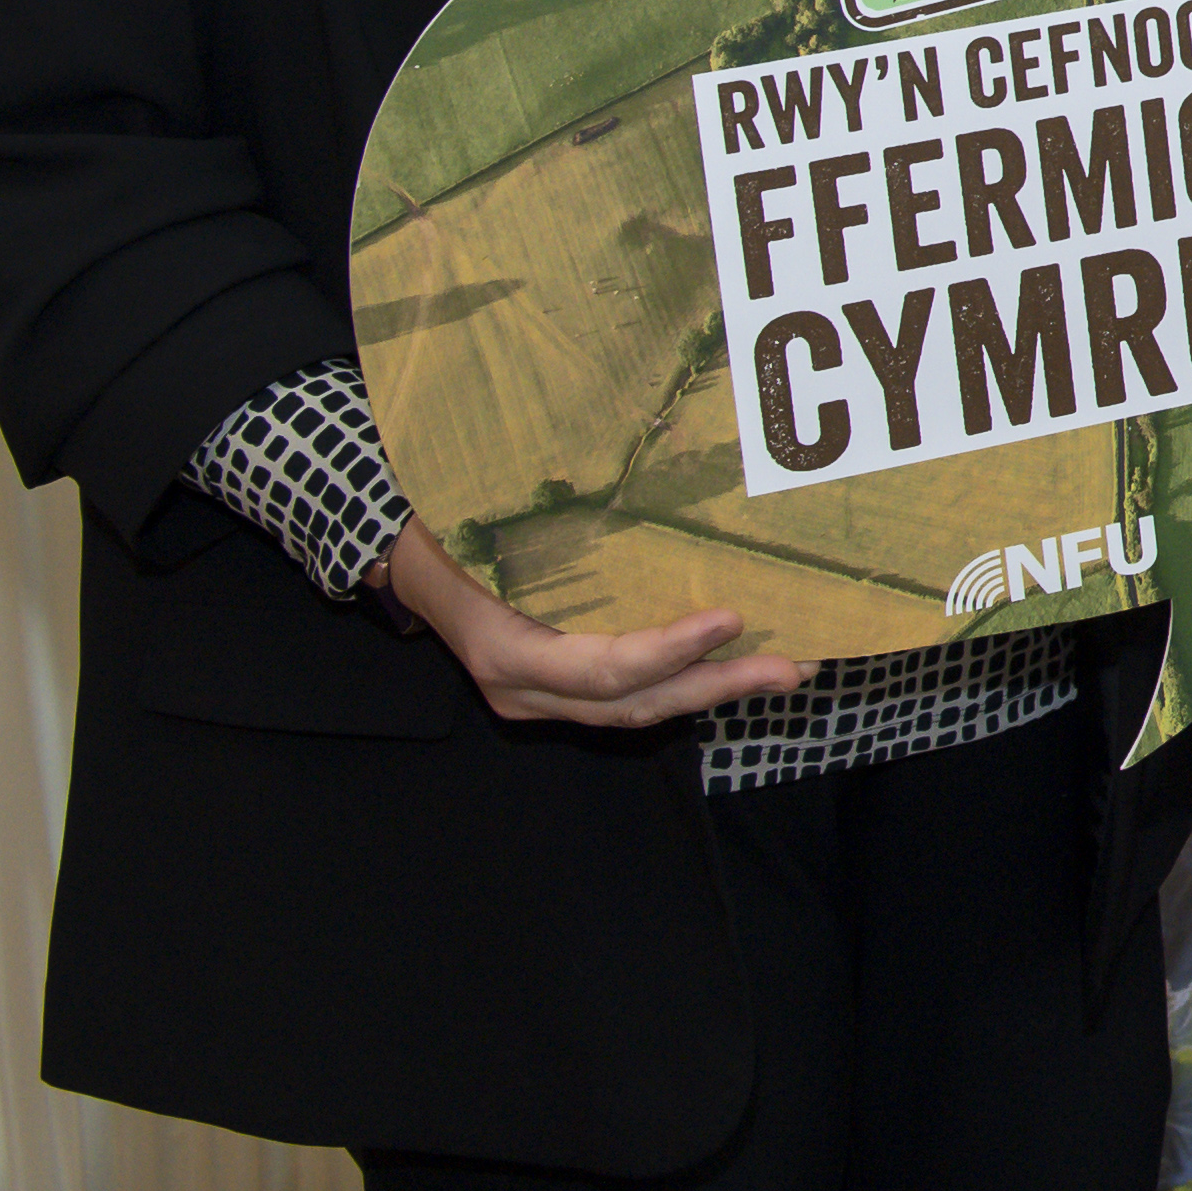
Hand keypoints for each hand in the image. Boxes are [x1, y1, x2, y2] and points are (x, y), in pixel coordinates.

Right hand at [378, 525, 807, 729]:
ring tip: (783, 669)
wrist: (401, 553)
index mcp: (507, 652)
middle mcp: (524, 691)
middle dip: (716, 686)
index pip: (603, 668)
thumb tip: (655, 480)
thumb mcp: (490, 523)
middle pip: (633, 704)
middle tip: (790, 666)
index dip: (670, 650)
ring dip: (712, 689)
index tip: (732, 618)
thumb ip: (560, 527)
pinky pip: (627, 698)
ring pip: (636, 710)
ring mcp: (539, 700)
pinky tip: (735, 663)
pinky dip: (683, 681)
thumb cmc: (448, 526)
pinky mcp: (557, 692)